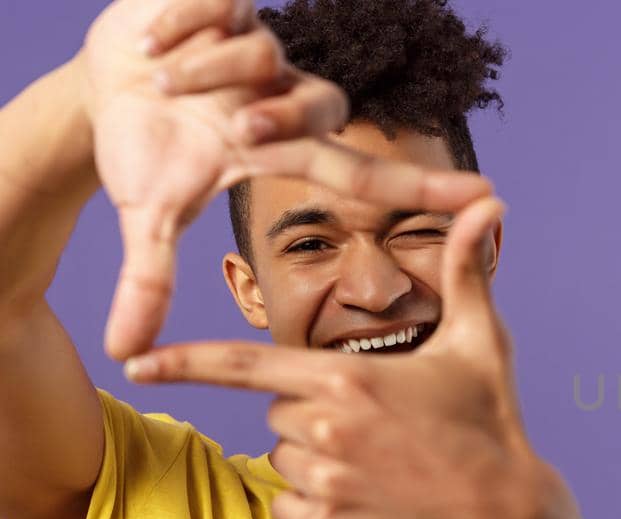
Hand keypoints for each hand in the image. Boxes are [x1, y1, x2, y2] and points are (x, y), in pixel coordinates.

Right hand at [80, 0, 484, 358]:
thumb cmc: (146, 146)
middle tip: (236, 129)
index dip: (427, 187)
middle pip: (321, 104)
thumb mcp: (147, 212)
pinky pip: (218, 6)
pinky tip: (154, 42)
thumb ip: (150, 280)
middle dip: (277, 117)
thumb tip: (127, 355)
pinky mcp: (233, 1)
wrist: (106, 78)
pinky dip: (177, 26)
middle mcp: (290, 98)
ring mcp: (266, 46)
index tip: (488, 198)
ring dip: (202, 70)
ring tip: (161, 81)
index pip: (369, 174)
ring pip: (262, 53)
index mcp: (288, 150)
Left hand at [124, 197, 581, 518]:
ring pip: (286, 460)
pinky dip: (322, 508)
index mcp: (347, 378)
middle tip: (381, 428)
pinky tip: (373, 503)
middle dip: (316, 415)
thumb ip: (467, 271)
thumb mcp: (482, 343)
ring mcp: (324, 486)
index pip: (244, 364)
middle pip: (280, 412)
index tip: (136, 363)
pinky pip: (292, 509)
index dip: (184, 362)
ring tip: (384, 468)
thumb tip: (491, 206)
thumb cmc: (492, 424)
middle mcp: (325, 430)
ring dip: (320, 462)